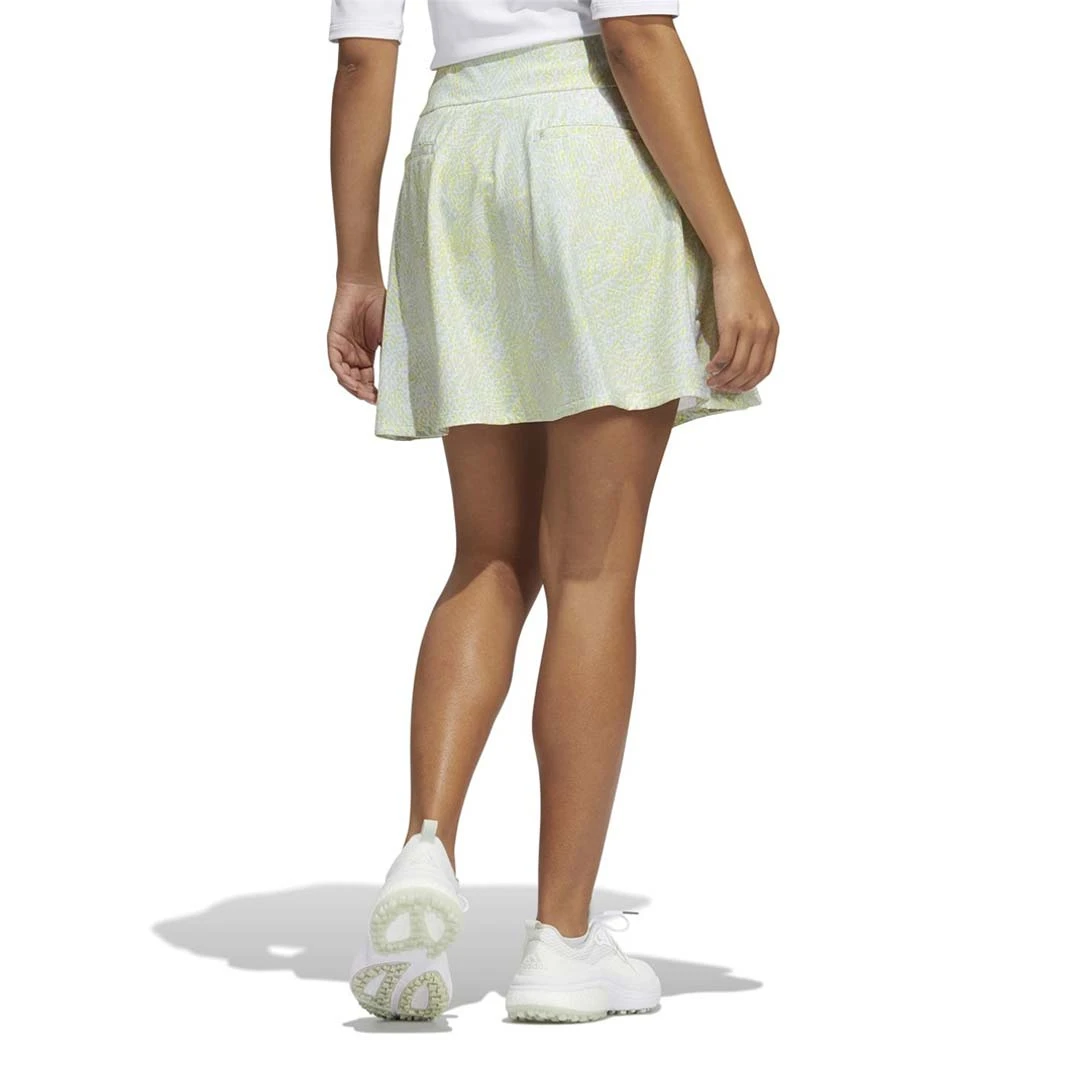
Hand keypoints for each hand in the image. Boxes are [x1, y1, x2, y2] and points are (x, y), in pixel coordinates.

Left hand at [327, 281, 385, 402]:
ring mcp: (343, 349)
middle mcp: (354, 355)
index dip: (374, 392)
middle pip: (357, 382)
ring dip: (354, 388)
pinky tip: (353, 383)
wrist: (365, 286)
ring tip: (365, 395)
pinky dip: (343, 375)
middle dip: (365, 393)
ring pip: (345, 376)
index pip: (369, 380)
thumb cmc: (380, 306)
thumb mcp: (391, 335)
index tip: (384, 401)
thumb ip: (395, 354)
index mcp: (367, 355)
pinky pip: (336, 364)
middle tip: (375, 400)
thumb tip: (410, 374)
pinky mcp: (334, 342)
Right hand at [705, 254, 778, 393]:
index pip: (765, 369)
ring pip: (737, 367)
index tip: (736, 388)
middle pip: (750, 371)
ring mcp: (748, 330)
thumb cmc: (743, 287)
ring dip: (723, 379)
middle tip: (720, 388)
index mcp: (772, 332)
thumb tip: (741, 357)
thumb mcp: (757, 313)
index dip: (750, 383)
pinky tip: (709, 367)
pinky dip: (716, 366)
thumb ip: (755, 334)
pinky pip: (724, 355)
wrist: (736, 265)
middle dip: (734, 385)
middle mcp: (763, 333)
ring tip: (711, 381)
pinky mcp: (731, 325)